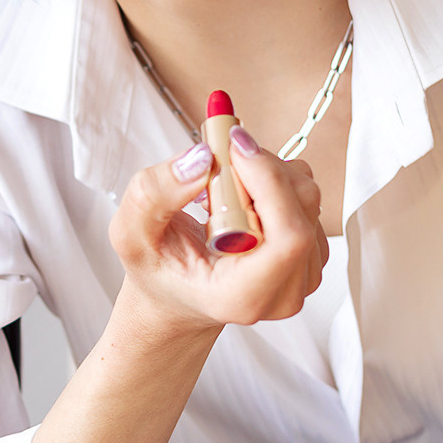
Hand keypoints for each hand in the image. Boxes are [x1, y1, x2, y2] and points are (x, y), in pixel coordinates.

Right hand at [109, 131, 327, 336]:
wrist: (178, 296)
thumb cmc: (160, 270)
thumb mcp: (132, 233)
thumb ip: (155, 194)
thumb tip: (202, 158)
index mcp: (242, 296)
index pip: (288, 238)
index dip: (269, 181)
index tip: (233, 146)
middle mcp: (282, 293)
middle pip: (300, 207)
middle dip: (260, 165)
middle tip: (219, 157)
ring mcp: (302, 277)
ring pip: (306, 196)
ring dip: (266, 172)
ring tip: (224, 187)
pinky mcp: (310, 256)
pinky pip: (306, 199)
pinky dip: (275, 182)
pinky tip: (242, 198)